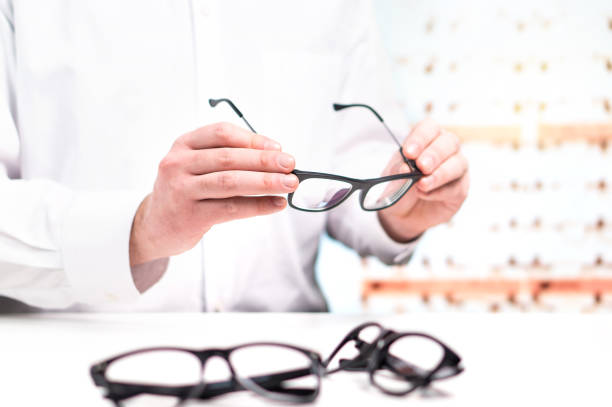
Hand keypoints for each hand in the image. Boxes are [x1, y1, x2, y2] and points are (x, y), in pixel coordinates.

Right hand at [129, 122, 297, 266]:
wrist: (154, 227)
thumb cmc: (185, 192)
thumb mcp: (195, 166)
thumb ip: (226, 159)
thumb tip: (275, 160)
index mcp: (183, 145)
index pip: (221, 133)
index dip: (252, 139)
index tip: (277, 148)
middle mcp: (178, 164)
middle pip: (229, 158)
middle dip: (264, 161)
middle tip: (291, 165)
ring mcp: (181, 190)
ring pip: (231, 182)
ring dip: (265, 182)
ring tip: (289, 184)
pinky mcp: (190, 216)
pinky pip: (231, 208)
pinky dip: (257, 206)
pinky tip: (275, 204)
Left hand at [377, 118, 468, 241]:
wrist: (401, 212)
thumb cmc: (399, 186)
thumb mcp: (391, 176)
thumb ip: (398, 169)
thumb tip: (406, 168)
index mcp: (427, 139)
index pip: (429, 128)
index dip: (421, 137)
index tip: (409, 152)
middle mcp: (446, 150)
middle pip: (449, 142)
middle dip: (434, 154)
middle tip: (421, 166)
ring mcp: (456, 169)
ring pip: (458, 164)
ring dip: (439, 174)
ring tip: (422, 184)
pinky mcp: (460, 190)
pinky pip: (456, 187)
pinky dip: (439, 191)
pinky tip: (425, 194)